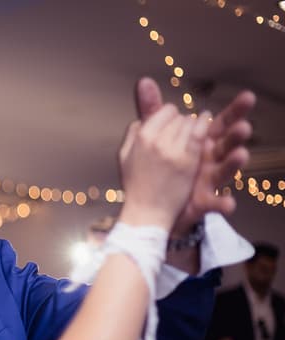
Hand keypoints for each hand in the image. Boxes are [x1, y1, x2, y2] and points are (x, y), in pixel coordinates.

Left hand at [135, 77, 254, 234]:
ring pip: (226, 169)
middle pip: (228, 142)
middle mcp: (210, 158)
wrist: (154, 205)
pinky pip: (215, 203)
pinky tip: (229, 204)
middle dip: (237, 133)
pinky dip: (222, 204)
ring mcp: (208, 180)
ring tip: (241, 155)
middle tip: (245, 125)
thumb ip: (154, 112)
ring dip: (235, 163)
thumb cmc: (164, 167)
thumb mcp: (157, 137)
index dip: (235, 111)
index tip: (249, 97)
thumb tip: (144, 80)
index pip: (220, 121)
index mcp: (202, 141)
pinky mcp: (203, 202)